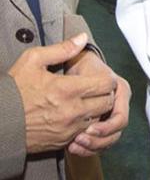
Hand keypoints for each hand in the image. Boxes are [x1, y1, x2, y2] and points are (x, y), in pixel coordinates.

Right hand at [8, 34, 116, 153]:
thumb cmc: (13, 90)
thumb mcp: (33, 61)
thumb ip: (62, 49)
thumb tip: (82, 38)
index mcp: (68, 89)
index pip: (106, 84)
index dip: (107, 79)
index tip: (101, 77)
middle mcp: (73, 111)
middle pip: (107, 102)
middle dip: (106, 94)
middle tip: (96, 89)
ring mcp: (69, 128)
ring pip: (99, 119)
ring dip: (97, 110)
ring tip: (87, 101)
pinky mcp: (63, 141)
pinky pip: (85, 132)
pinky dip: (86, 124)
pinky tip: (76, 115)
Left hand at [66, 50, 130, 155]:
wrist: (79, 69)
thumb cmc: (81, 65)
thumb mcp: (82, 60)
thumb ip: (81, 53)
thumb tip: (81, 39)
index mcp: (121, 91)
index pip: (120, 116)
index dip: (106, 127)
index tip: (87, 128)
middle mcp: (120, 105)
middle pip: (116, 131)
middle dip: (99, 139)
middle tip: (79, 140)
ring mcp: (111, 115)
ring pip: (109, 139)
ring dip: (93, 145)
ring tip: (75, 145)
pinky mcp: (103, 123)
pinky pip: (101, 141)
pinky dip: (89, 147)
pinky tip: (73, 147)